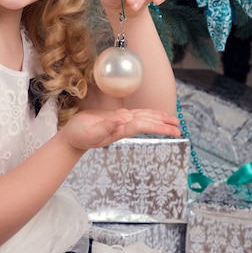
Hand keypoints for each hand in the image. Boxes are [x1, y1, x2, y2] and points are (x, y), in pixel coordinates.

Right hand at [60, 107, 179, 152]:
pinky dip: (146, 114)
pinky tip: (152, 114)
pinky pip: (135, 115)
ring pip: (143, 118)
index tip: (173, 130)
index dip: (159, 126)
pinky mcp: (115, 119)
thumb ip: (107, 126)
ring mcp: (120, 123)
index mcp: (119, 130)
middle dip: (164, 124)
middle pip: (147, 123)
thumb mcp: (91, 131)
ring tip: (172, 120)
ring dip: (158, 119)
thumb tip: (124, 119)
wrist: (71, 138)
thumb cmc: (79, 135)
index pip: (143, 125)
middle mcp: (123, 127)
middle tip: (179, 127)